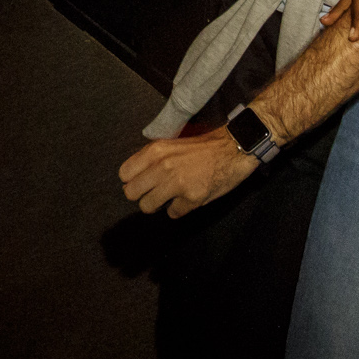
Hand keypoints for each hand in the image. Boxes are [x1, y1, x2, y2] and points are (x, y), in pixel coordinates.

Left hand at [118, 129, 256, 216]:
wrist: (235, 148)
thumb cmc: (204, 146)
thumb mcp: (172, 144)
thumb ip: (153, 158)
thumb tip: (135, 177)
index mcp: (156, 151)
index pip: (124, 174)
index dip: (132, 180)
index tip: (142, 182)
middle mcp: (163, 167)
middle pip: (131, 193)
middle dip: (141, 195)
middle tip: (154, 192)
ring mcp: (177, 184)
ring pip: (147, 206)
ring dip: (157, 205)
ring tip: (169, 197)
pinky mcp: (192, 198)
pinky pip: (173, 213)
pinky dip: (179, 209)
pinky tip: (187, 199)